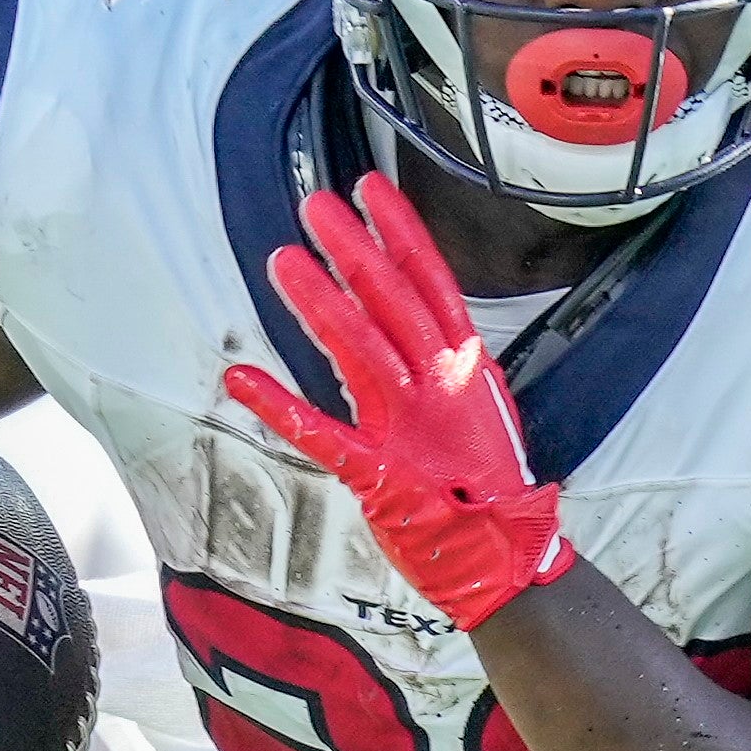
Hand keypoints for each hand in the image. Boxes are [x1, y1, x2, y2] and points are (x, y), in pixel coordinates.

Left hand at [218, 172, 574, 628]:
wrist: (507, 561)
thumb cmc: (489, 491)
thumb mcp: (479, 412)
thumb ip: (447, 369)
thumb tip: (424, 329)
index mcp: (467, 371)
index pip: (432, 284)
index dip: (401, 232)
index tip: (373, 189)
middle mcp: (442, 388)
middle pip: (393, 302)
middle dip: (353, 250)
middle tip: (316, 207)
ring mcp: (411, 429)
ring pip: (360, 349)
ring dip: (320, 302)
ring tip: (284, 259)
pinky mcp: (380, 476)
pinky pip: (321, 434)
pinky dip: (279, 406)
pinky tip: (242, 379)